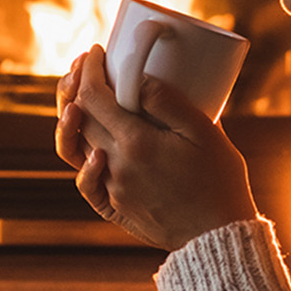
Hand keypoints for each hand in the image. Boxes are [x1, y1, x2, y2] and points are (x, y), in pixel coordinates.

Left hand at [55, 46, 258, 249]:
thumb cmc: (219, 181)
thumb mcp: (204, 132)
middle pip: (79, 119)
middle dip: (77, 86)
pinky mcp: (116, 208)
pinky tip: (91, 147)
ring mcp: (112, 189)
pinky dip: (82, 160)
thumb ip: (168, 102)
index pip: (93, 97)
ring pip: (75, 148)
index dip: (89, 70)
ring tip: (79, 100)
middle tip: (89, 67)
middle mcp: (115, 166)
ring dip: (72, 119)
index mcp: (135, 143)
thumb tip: (137, 77)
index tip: (97, 52)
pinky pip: (86, 182)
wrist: (217, 237)